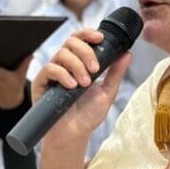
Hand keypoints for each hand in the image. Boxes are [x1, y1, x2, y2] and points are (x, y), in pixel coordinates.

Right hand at [32, 29, 131, 144]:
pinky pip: (49, 69)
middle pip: (71, 41)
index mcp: (80, 62)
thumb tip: (127, 53)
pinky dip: (62, 74)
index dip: (89, 33)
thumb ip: (116, 73)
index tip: (100, 38)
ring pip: (61, 53)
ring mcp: (53, 73)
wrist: (74, 135)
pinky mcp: (41, 83)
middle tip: (95, 69)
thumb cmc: (88, 115)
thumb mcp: (107, 92)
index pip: (81, 39)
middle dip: (85, 52)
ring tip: (84, 83)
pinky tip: (72, 85)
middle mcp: (66, 64)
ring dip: (76, 65)